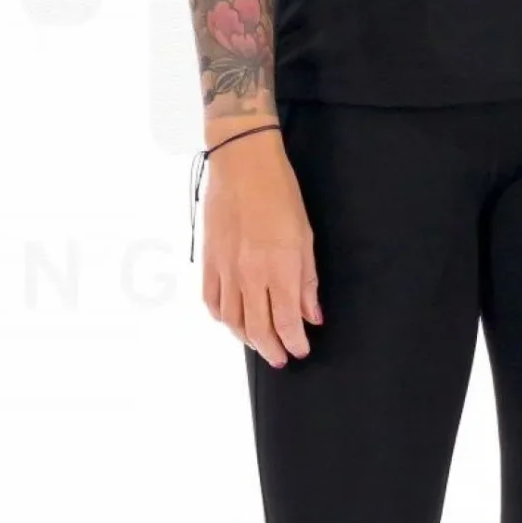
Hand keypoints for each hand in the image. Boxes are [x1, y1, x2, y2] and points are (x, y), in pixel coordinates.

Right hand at [201, 127, 322, 366]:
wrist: (242, 165)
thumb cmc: (279, 193)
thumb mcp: (305, 237)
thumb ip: (307, 281)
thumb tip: (312, 314)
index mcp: (279, 268)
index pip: (287, 322)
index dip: (294, 343)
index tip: (301, 349)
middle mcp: (250, 275)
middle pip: (257, 329)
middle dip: (271, 349)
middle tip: (281, 357)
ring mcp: (225, 269)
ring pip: (232, 320)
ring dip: (247, 338)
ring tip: (259, 342)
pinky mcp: (209, 260)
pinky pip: (211, 300)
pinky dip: (222, 318)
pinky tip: (232, 320)